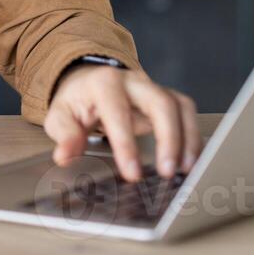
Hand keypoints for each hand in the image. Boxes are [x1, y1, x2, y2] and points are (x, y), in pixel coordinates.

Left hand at [44, 63, 201, 182]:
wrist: (88, 81)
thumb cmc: (77, 101)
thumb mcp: (60, 115)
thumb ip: (65, 134)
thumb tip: (65, 155)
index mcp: (103, 83)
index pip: (118, 111)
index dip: (126, 143)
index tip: (132, 173)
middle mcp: (133, 81)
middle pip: (160, 102)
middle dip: (168, 137)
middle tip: (167, 171)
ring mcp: (152, 88)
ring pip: (179, 106)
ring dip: (187, 138)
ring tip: (186, 169)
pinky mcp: (166, 98)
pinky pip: (186, 112)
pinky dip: (192, 136)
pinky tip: (190, 160)